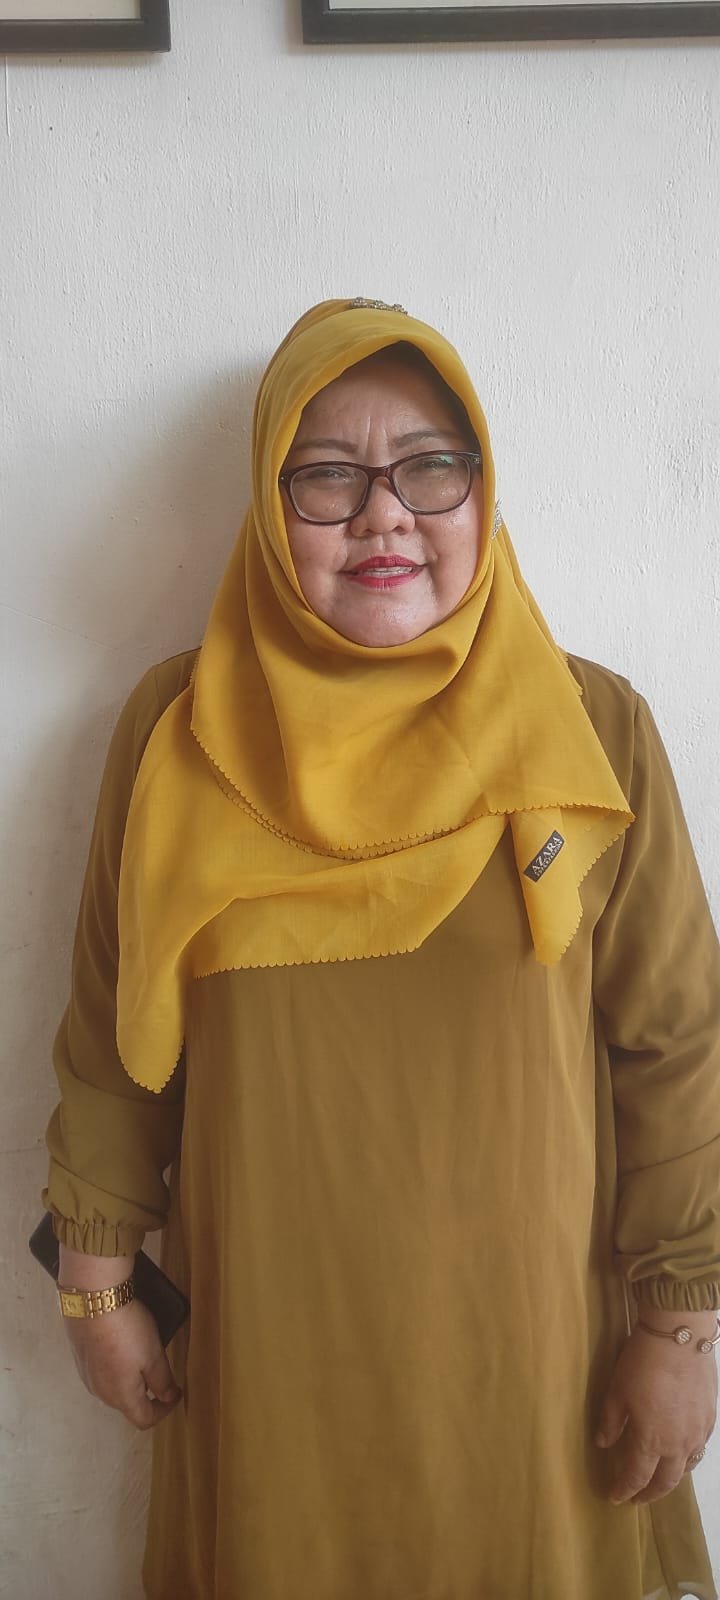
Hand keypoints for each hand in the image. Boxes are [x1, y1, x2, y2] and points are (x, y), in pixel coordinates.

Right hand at [64, 1297, 182, 1430]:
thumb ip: (163, 1381)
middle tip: (163, 1374)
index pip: (145, 1419)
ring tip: (143, 1356)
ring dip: (131, 1379)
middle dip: (148, 1393)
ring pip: (114, 1387)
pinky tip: (122, 1344)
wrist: (93, 1300)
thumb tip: (168, 1397)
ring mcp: (87, 1375)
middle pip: (128, 1404)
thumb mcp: (154, 1356)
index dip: (165, 1410)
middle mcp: (100, 1392)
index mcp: (121, 1398)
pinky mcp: (81, 1358)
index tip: (176, 1394)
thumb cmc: (125, 1329)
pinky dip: (116, 1365)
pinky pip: (102, 1371)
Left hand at [596, 1316, 716, 1505]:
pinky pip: (700, 1449)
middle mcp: (678, 1444)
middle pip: (665, 1482)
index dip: (623, 1489)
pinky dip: (688, 1459)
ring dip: (670, 1479)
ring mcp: (698, 1433)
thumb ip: (610, 1422)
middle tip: (636, 1498)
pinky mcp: (710, 1418)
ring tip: (659, 1480)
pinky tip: (681, 1453)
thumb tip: (603, 1443)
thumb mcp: (616, 1391)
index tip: (614, 1496)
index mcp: (651, 1441)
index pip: (636, 1476)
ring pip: (686, 1469)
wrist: (680, 1336)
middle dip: (649, 1494)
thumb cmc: (643, 1363)